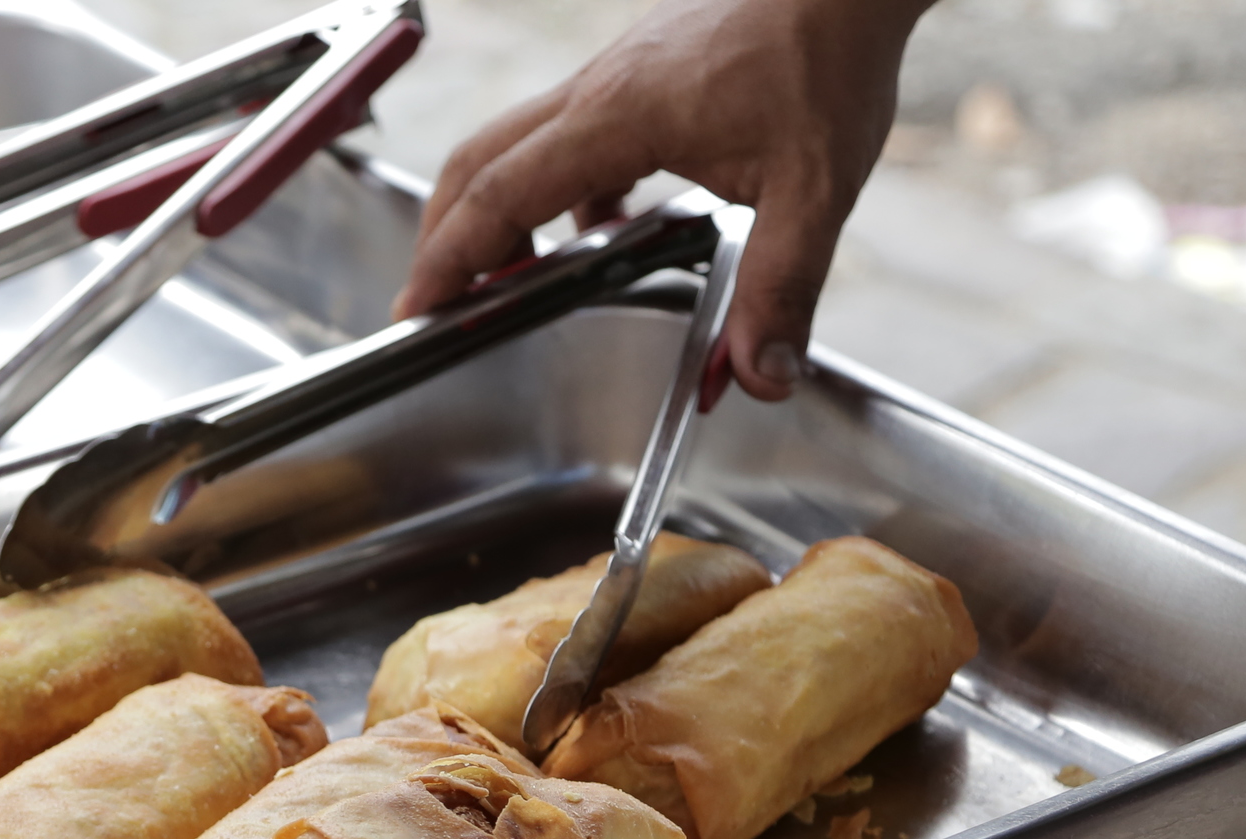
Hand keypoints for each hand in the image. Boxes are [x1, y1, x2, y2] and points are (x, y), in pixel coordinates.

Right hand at [396, 0, 936, 399]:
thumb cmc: (829, 55)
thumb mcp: (815, 188)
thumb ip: (780, 287)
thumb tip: (761, 376)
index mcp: (618, 116)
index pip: (500, 192)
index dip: (449, 258)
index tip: (416, 309)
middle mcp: (597, 91)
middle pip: (476, 164)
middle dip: (444, 239)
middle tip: (436, 304)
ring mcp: (611, 77)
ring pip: (510, 146)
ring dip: (492, 213)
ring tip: (505, 280)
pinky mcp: (634, 76)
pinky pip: (562, 138)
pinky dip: (552, 192)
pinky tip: (595, 230)